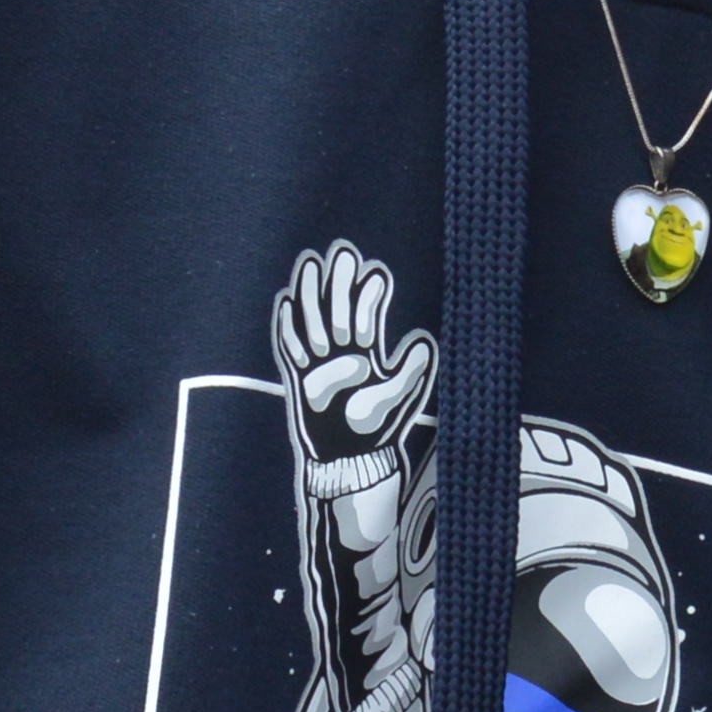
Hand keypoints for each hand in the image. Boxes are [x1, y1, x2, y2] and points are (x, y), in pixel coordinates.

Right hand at [277, 243, 435, 459]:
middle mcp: (341, 356)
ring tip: (308, 263)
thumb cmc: (375, 430)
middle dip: (338, 283)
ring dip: (310, 294)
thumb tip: (425, 342)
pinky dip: (287, 327)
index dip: (369, 296)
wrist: (348, 459)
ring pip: (312, 322)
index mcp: (367, 356)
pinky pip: (290, 348)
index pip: (367, 318)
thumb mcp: (398, 397)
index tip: (373, 272)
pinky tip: (285, 302)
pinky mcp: (299, 379)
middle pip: (337, 311)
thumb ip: (410, 371)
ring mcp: (318, 366)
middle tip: (341, 251)